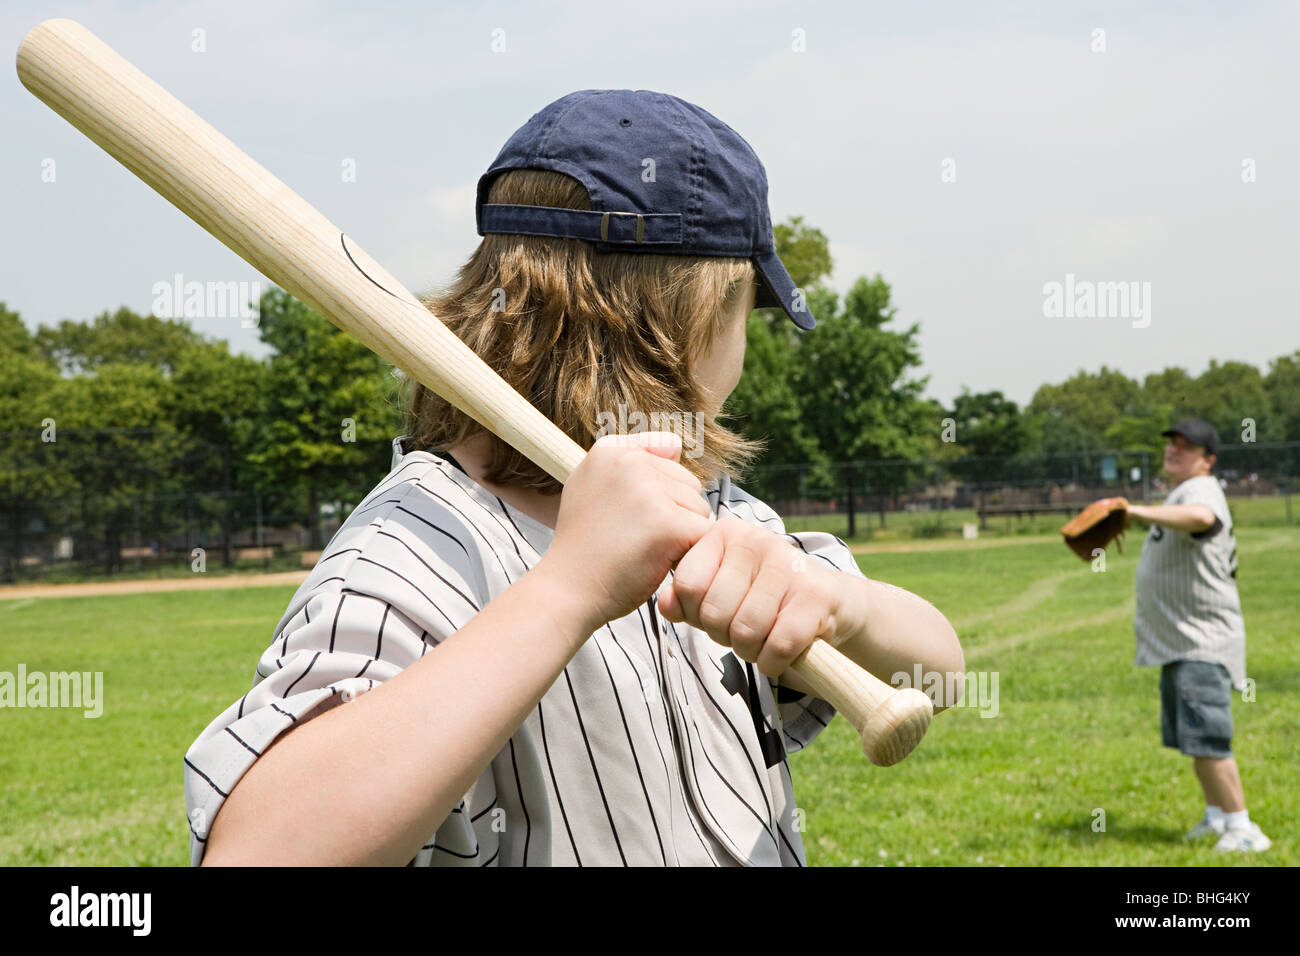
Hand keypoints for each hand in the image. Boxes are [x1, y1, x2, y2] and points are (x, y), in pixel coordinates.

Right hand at [538, 431, 713, 629]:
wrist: (567, 590)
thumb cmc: (585, 546)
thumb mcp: (590, 486)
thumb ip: (629, 460)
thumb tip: (677, 445)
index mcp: (609, 451)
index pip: (667, 458)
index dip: (657, 494)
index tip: (628, 515)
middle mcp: (629, 463)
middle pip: (688, 484)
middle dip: (673, 513)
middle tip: (635, 537)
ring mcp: (650, 492)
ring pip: (698, 509)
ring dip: (682, 534)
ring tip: (643, 550)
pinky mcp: (669, 524)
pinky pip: (703, 534)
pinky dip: (688, 553)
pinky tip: (657, 561)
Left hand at [656, 515, 845, 677]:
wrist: (830, 603)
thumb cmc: (763, 598)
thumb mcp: (719, 592)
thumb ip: (686, 598)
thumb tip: (665, 604)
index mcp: (724, 533)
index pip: (687, 585)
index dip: (694, 614)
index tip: (713, 615)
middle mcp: (756, 540)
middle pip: (713, 613)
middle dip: (723, 637)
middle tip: (742, 631)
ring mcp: (788, 564)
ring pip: (745, 631)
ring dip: (751, 652)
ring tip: (762, 640)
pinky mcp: (816, 594)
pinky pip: (779, 645)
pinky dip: (774, 662)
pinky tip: (781, 653)